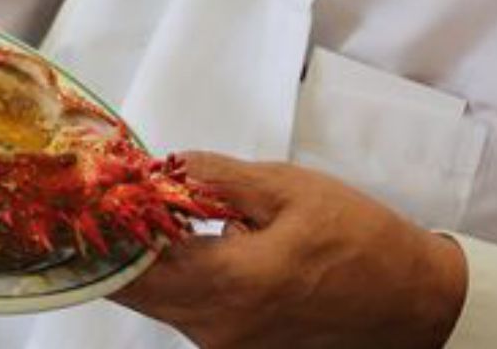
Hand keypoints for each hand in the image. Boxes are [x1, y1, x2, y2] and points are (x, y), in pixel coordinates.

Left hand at [114, 153, 466, 348]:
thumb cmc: (359, 241)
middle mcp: (215, 328)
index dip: (103, 224)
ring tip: (139, 201)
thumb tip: (162, 165)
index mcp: (228, 285)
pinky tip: (177, 233)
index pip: (133, 263)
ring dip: (141, 253)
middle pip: (134, 287)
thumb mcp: (286, 188)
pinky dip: (170, 271)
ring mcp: (224, 344)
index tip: (87, 186)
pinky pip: (184, 306)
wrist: (409, 299)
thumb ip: (215, 177)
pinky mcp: (234, 345)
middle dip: (112, 238)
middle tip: (101, 190)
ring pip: (156, 298)